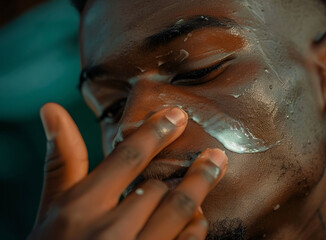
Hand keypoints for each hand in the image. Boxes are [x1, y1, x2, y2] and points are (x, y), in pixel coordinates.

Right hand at [27, 103, 227, 239]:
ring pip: (179, 211)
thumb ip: (62, 160)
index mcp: (81, 206)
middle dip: (180, 173)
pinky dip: (197, 225)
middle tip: (210, 155)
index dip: (156, 132)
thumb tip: (52, 108)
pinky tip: (198, 215)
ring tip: (213, 169)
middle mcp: (108, 231)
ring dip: (199, 188)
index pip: (127, 158)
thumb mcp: (53, 206)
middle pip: (158, 187)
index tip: (178, 115)